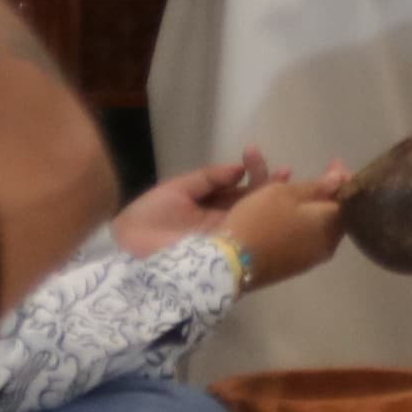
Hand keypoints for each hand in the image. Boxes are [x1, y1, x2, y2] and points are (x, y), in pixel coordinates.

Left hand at [115, 151, 272, 256]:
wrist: (126, 250)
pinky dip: (263, 224)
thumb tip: (239, 169)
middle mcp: (222, 225)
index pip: (239, 190)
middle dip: (270, 187)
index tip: (257, 153)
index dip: (253, 174)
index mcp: (209, 207)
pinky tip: (276, 210)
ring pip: (256, 221)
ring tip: (286, 182)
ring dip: (272, 202)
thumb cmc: (146, 217)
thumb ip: (208, 178)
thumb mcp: (176, 190)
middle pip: (253, 205)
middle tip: (285, 172)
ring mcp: (225, 242)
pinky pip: (247, 239)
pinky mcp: (225, 258)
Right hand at [219, 167, 353, 288]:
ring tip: (300, 188)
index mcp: (328, 225)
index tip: (334, 162)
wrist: (231, 263)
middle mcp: (325, 245)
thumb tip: (341, 179)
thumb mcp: (285, 194)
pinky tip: (288, 210)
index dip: (342, 178)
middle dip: (328, 193)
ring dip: (312, 205)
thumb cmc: (260, 220)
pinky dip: (301, 220)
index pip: (346, 199)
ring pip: (318, 226)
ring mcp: (309, 259)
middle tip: (321, 173)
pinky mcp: (292, 266)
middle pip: (334, 215)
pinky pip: (305, 237)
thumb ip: (316, 187)